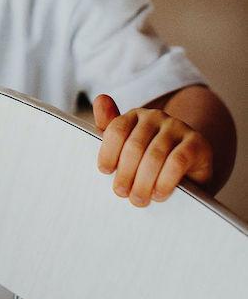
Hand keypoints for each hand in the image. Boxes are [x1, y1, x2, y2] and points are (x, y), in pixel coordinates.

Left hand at [93, 94, 212, 206]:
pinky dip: (165, 181)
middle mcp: (156, 117)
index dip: (108, 152)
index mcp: (135, 116)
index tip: (105, 172)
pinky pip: (177, 161)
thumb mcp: (128, 148)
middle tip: (122, 193)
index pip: (117, 129)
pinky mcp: (197, 143)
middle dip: (125, 173)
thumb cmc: (152, 162)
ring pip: (155, 155)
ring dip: (143, 182)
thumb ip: (110, 128)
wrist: (190, 172)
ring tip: (139, 199)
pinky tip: (159, 194)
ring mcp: (178, 128)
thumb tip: (100, 99)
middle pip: (134, 145)